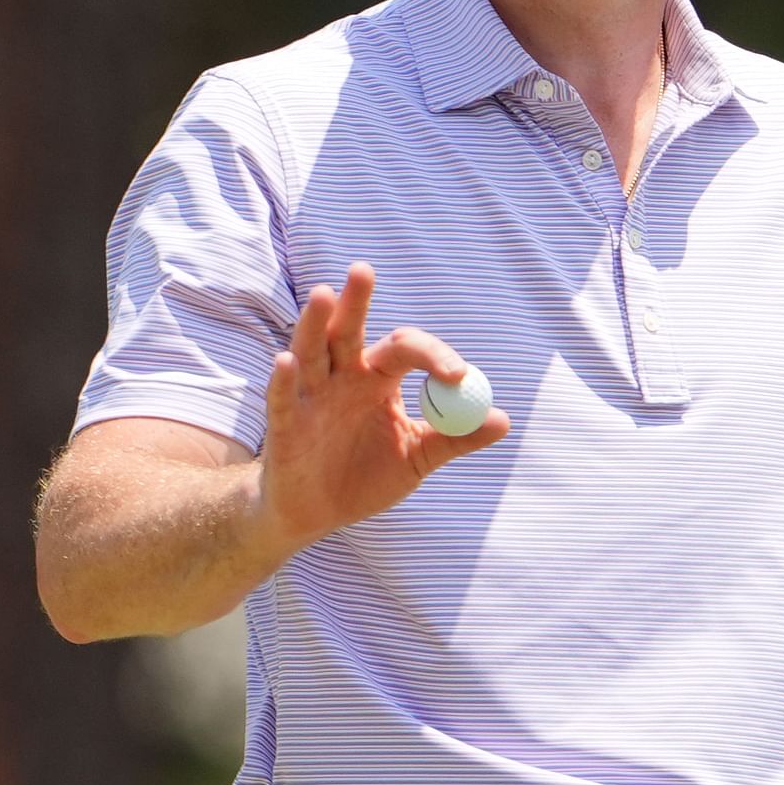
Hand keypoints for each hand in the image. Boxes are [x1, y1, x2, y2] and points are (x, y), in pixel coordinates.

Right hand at [252, 263, 509, 552]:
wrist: (316, 514)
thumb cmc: (365, 478)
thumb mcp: (416, 458)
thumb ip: (454, 438)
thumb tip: (501, 420)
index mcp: (378, 379)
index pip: (405, 350)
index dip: (433, 356)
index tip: (458, 375)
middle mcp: (341, 377)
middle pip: (347, 330)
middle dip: (354, 301)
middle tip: (363, 270)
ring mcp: (310, 397)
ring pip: (311, 351)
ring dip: (315, 324)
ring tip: (323, 295)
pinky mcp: (284, 425)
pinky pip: (282, 399)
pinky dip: (282, 380)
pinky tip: (285, 361)